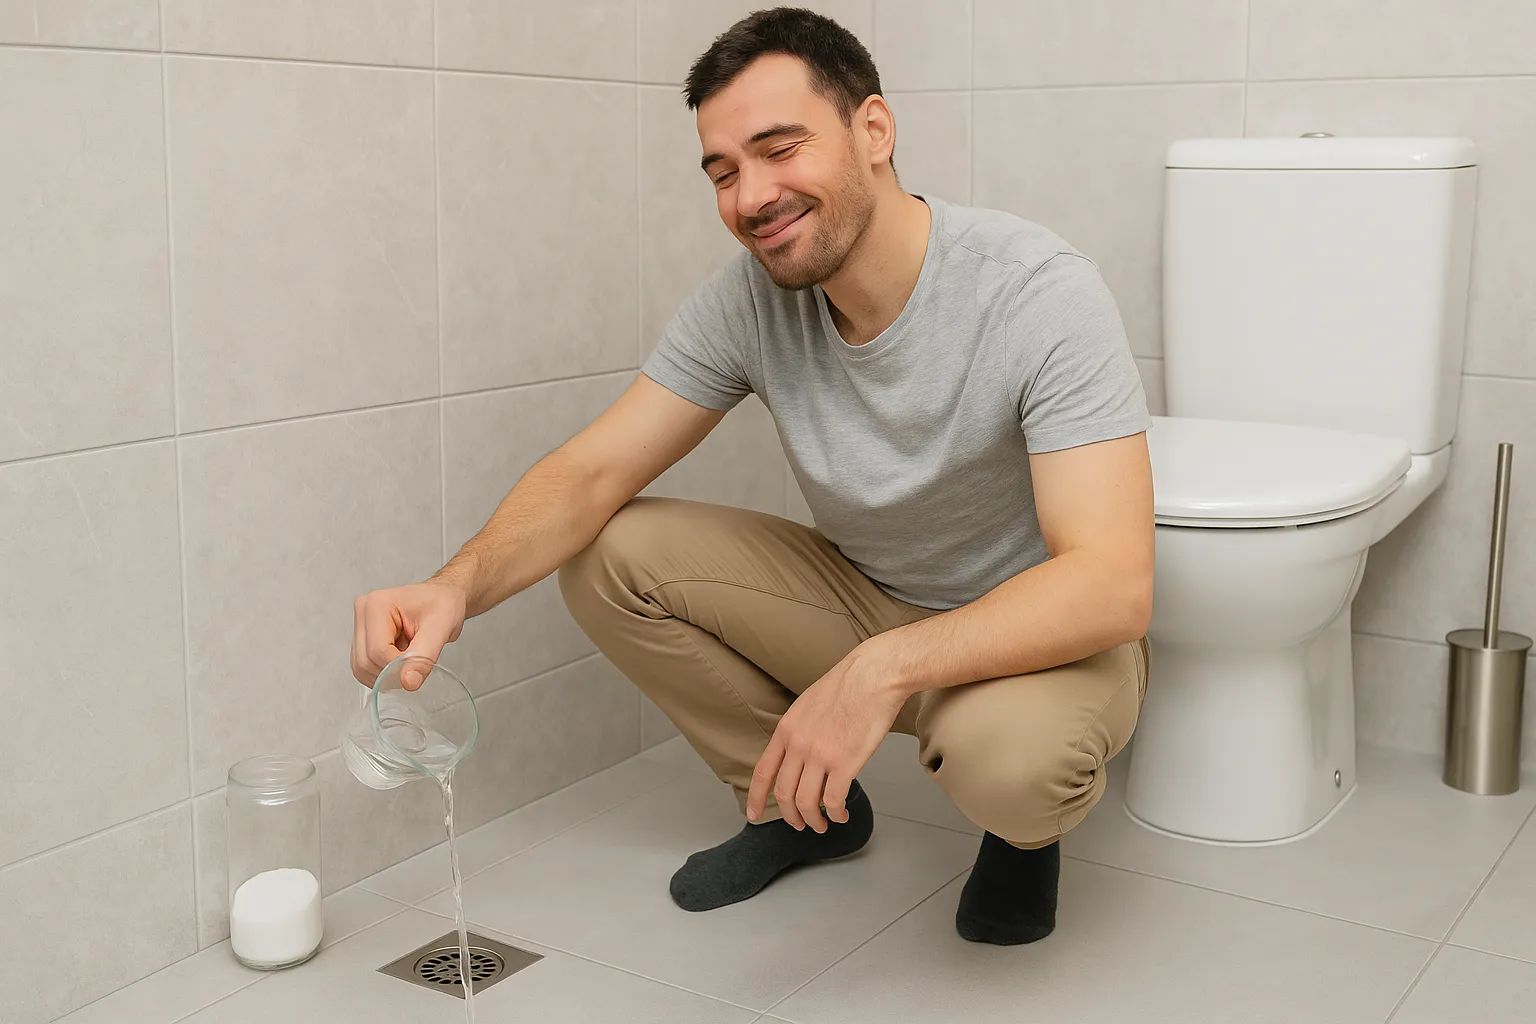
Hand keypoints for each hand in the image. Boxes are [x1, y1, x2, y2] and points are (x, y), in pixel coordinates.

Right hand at [351, 580, 467, 688]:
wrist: (443, 598)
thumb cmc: (443, 604)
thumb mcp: (441, 628)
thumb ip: (423, 656)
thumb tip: (408, 682)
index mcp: (377, 604)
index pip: (377, 651)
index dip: (398, 666)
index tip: (419, 666)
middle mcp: (363, 612)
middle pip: (365, 662)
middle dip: (391, 672)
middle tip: (416, 663)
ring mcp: (361, 625)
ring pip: (361, 668)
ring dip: (386, 673)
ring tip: (409, 657)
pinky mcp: (363, 638)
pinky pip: (364, 667)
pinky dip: (382, 672)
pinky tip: (399, 660)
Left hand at [747, 640, 908, 833]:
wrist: (873, 675)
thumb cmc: (848, 686)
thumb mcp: (808, 705)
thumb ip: (799, 730)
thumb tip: (798, 753)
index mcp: (787, 729)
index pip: (763, 771)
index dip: (756, 798)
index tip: (754, 814)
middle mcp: (798, 744)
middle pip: (783, 793)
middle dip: (790, 816)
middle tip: (799, 824)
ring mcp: (820, 754)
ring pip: (806, 802)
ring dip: (813, 820)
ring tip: (822, 824)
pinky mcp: (845, 763)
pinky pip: (833, 801)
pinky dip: (836, 814)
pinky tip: (841, 815)